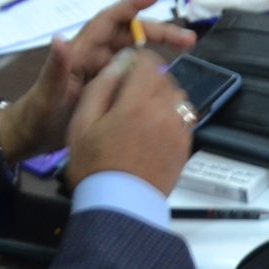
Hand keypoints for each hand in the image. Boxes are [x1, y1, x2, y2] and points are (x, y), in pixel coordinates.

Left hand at [2, 0, 198, 159]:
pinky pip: (133, 73)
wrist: (30, 139)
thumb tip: (60, 38)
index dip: (132, 5)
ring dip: (160, 50)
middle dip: (160, 32)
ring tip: (186, 53)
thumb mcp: (45, 93)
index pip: (110, 20)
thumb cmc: (35, 114)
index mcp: (81, 52)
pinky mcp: (108, 88)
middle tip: (188, 40)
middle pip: (131, 35)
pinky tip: (167, 78)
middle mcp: (94, 56)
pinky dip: (151, 71)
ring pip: (135, 53)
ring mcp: (102, 72)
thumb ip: (54, 68)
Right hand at [64, 47, 195, 195]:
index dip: (136, 62)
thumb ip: (100, 87)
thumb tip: (118, 63)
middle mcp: (165, 110)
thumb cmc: (94, 165)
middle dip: (148, 80)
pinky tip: (152, 133)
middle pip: (164, 78)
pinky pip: (183, 118)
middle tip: (127, 99)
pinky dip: (171, 118)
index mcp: (138, 101)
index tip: (125, 73)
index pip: (148, 62)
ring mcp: (180, 128)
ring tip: (141, 116)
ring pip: (176, 97)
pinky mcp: (186, 145)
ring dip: (162, 98)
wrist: (119, 207)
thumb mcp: (82, 124)